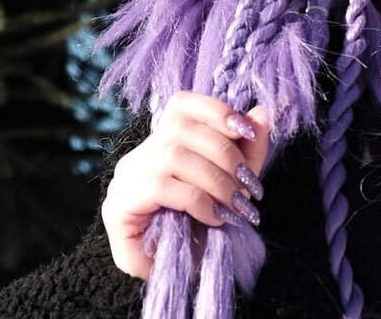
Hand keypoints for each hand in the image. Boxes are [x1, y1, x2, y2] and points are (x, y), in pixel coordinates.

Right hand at [101, 92, 269, 278]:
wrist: (180, 276)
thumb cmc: (204, 226)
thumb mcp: (235, 182)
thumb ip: (249, 148)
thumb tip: (262, 112)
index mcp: (163, 143)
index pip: (182, 105)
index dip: (216, 110)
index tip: (247, 130)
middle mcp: (139, 156)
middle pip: (182, 129)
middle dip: (226, 155)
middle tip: (250, 187)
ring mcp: (125, 180)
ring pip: (174, 155)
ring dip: (216, 180)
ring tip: (237, 206)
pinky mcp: (118, 207)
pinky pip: (162, 187)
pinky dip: (198, 200)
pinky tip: (215, 218)